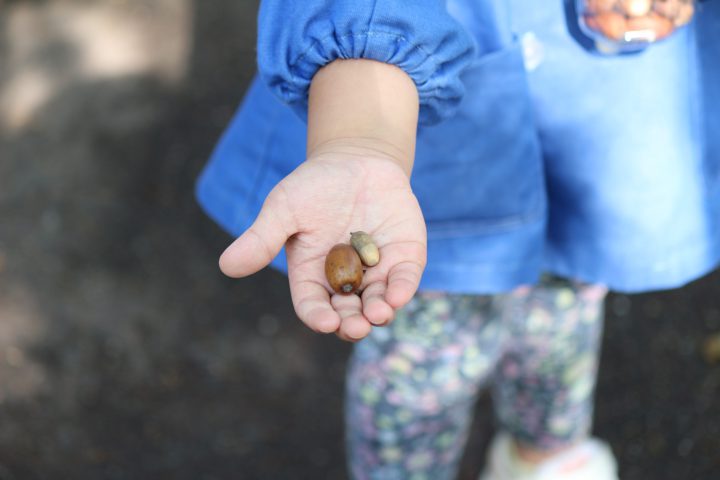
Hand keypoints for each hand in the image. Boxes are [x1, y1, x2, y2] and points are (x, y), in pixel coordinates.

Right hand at [218, 146, 426, 341]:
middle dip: (352, 324)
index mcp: (312, 274)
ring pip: (378, 302)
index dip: (318, 317)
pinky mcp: (404, 256)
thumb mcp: (284, 208)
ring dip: (379, 312)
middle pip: (348, 313)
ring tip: (378, 314)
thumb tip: (227, 266)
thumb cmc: (314, 186)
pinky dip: (403, 288)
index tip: (325, 323)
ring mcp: (376, 271)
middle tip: (357, 328)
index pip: (313, 305)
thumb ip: (262, 238)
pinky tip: (399, 294)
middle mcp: (345, 281)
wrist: (357, 160)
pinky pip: (404, 278)